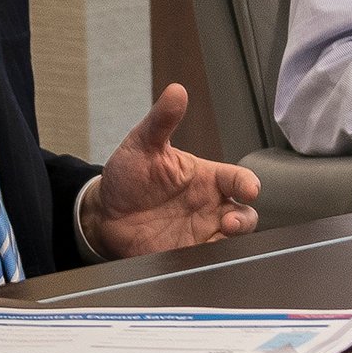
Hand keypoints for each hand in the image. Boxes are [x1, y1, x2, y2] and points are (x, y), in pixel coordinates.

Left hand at [81, 84, 260, 258]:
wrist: (104, 213)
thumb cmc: (128, 176)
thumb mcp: (142, 144)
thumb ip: (161, 120)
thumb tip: (176, 91)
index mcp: (205, 178)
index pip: (237, 179)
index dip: (246, 184)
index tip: (247, 188)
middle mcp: (208, 206)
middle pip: (245, 214)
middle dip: (245, 219)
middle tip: (230, 221)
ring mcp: (199, 233)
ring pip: (232, 241)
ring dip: (232, 242)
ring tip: (219, 238)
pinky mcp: (185, 256)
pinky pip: (206, 261)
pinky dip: (210, 261)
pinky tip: (199, 256)